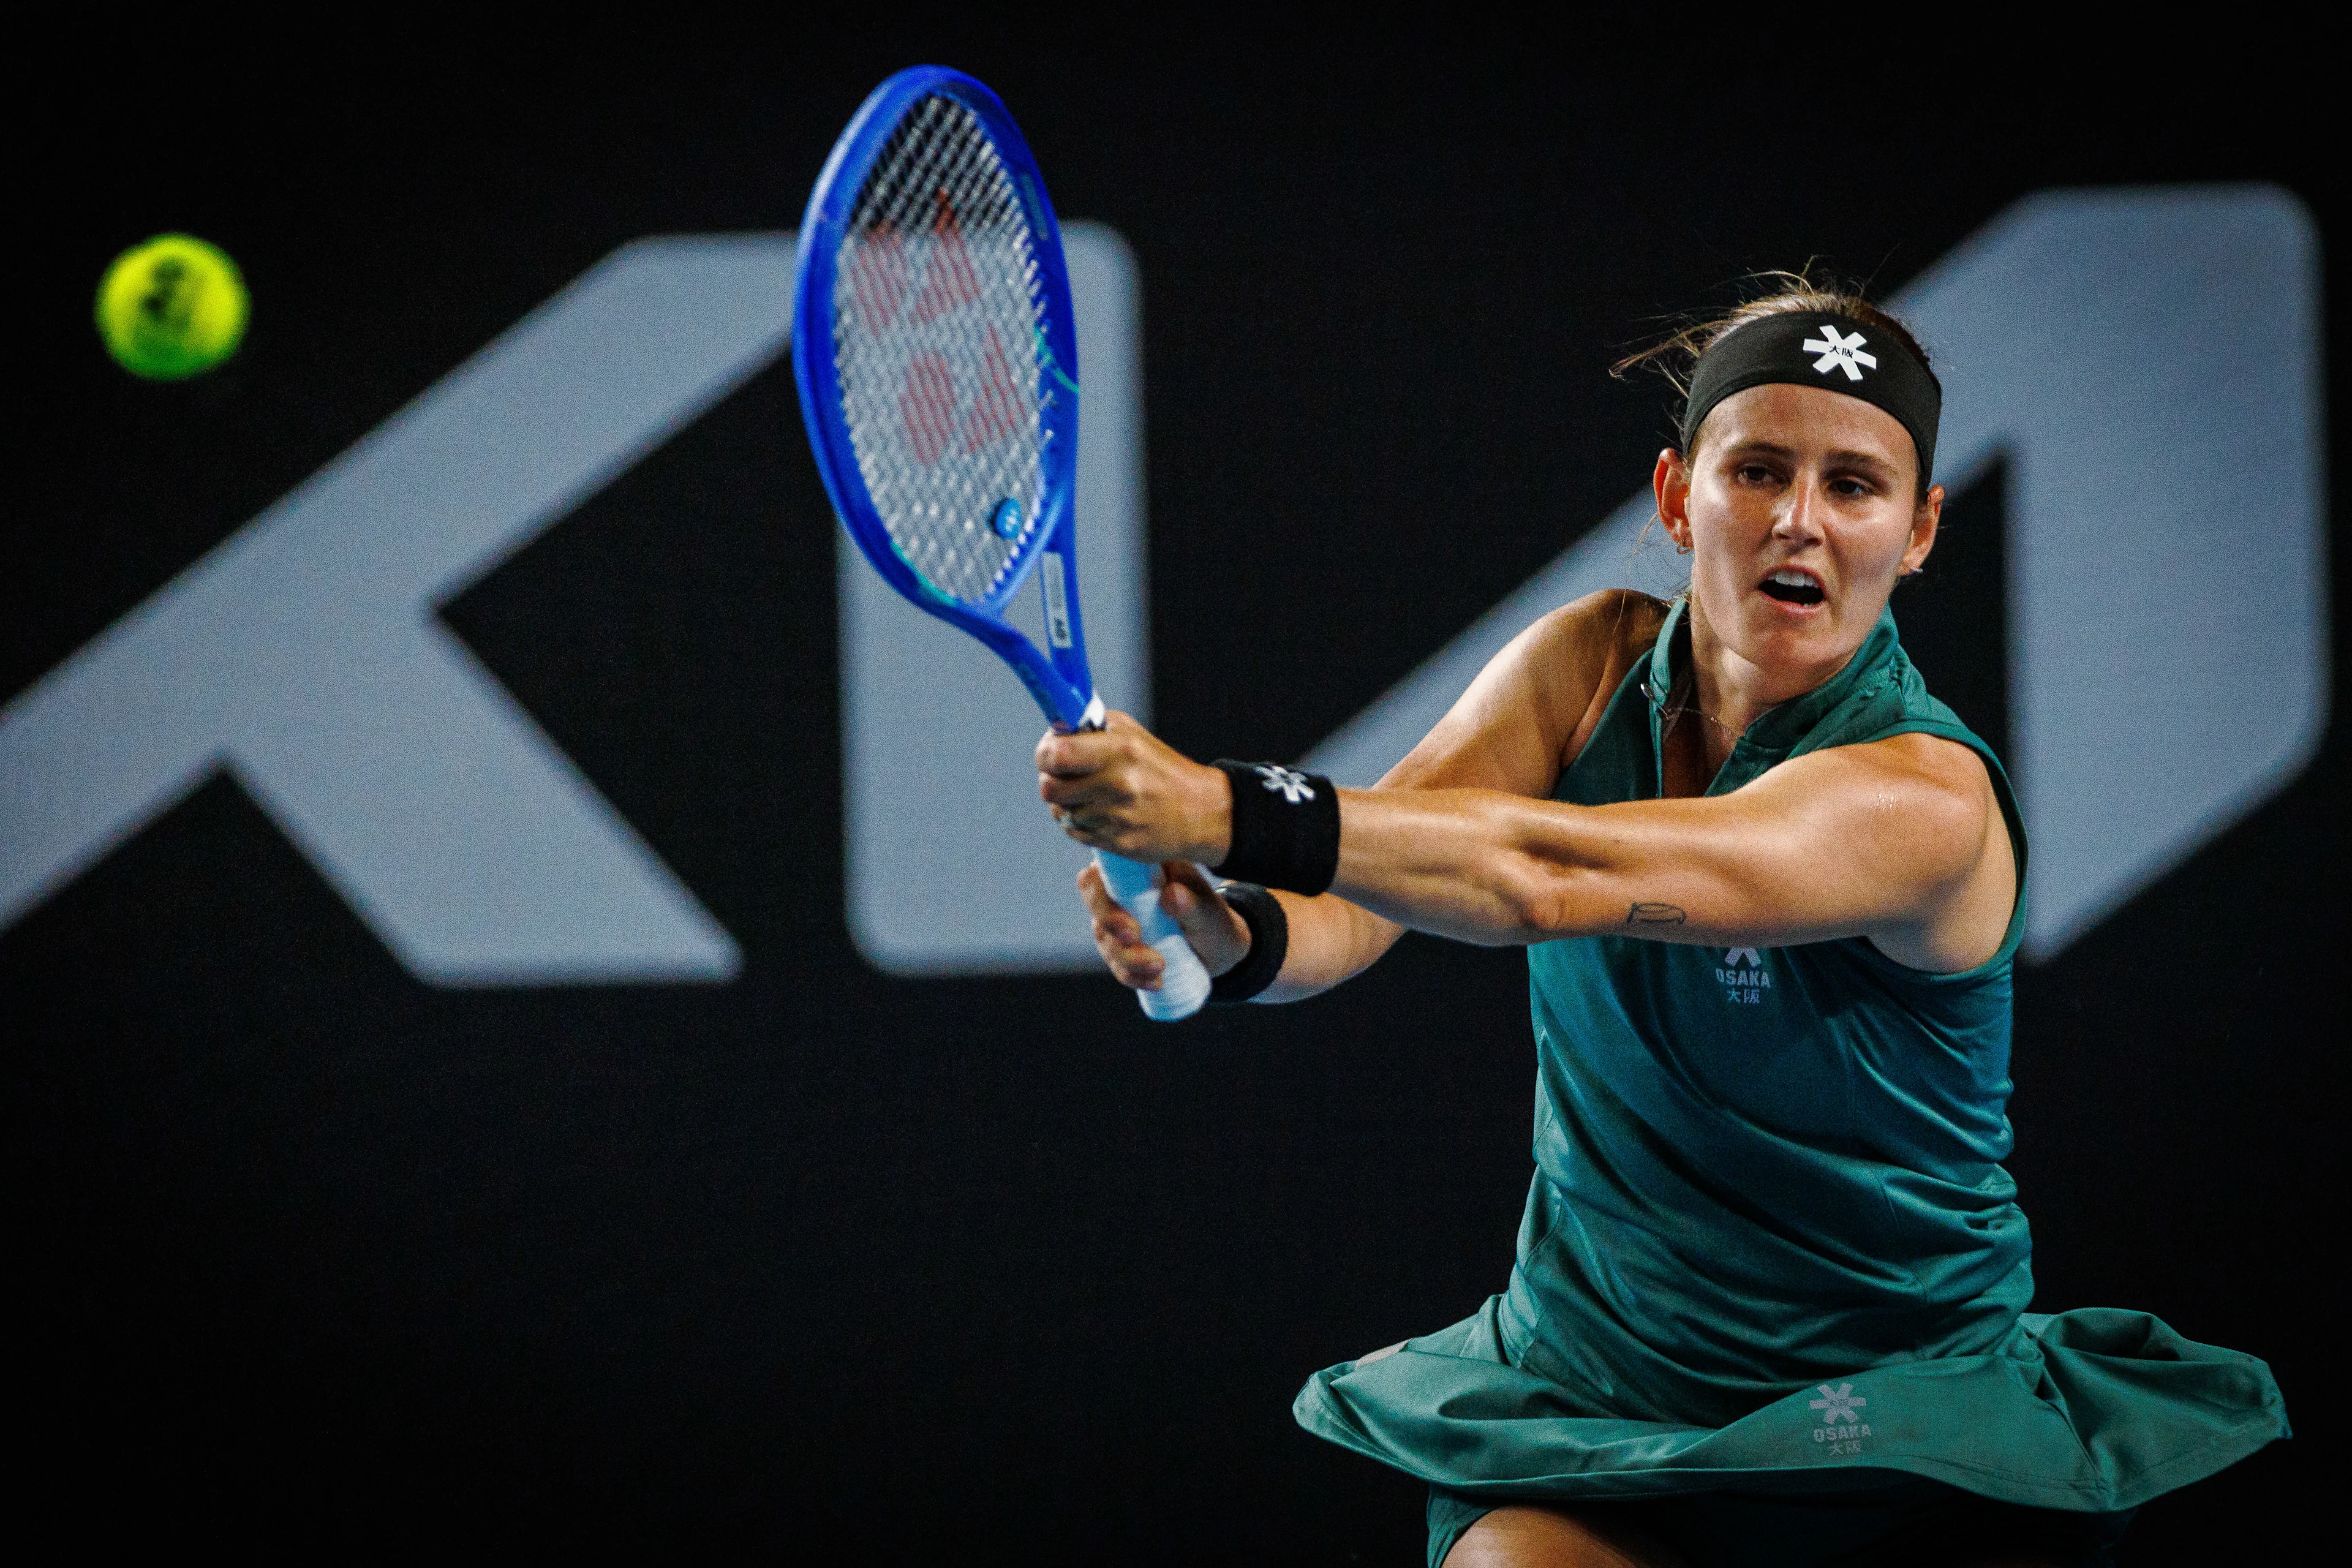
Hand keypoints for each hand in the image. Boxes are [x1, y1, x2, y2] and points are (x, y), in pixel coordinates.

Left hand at [1036, 711, 1232, 864]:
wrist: (1202, 811)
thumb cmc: (1161, 769)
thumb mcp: (1132, 735)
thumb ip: (1092, 730)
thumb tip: (1053, 733)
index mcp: (1119, 750)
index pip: (1056, 754)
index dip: (1044, 755)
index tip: (1050, 755)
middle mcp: (1117, 783)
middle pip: (1050, 788)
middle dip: (1052, 783)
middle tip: (1067, 779)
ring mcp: (1117, 816)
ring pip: (1062, 813)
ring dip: (1069, 806)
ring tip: (1093, 797)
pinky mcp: (1119, 843)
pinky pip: (1076, 834)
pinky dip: (1082, 825)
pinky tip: (1102, 815)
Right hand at [1079, 860, 1251, 990]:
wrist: (1220, 950)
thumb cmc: (1213, 919)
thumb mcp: (1209, 911)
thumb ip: (1192, 902)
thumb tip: (1172, 894)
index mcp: (1139, 869)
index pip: (1101, 869)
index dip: (1098, 888)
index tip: (1124, 908)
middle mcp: (1121, 892)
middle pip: (1094, 902)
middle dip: (1110, 923)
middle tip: (1135, 936)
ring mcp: (1119, 922)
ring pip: (1104, 938)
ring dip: (1126, 956)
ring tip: (1159, 967)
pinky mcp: (1123, 949)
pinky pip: (1116, 965)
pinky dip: (1132, 975)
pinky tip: (1155, 982)